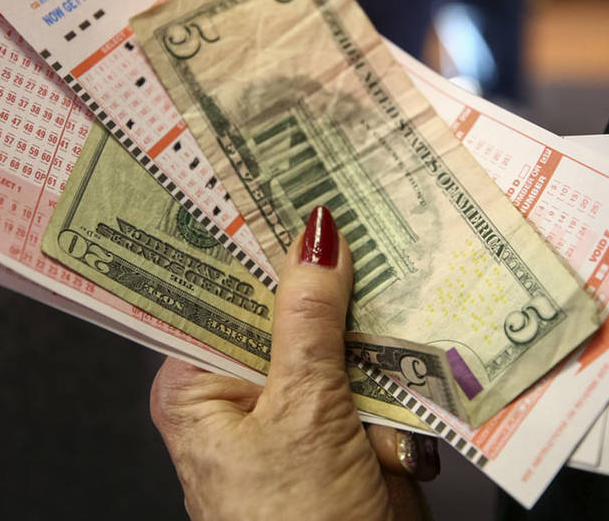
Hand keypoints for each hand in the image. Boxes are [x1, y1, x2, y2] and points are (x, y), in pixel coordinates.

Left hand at [150, 206, 438, 519]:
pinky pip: (369, 369)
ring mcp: (297, 407)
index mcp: (198, 382)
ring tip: (389, 255)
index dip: (248, 238)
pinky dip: (392, 359)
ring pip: (332, 334)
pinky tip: (410, 330)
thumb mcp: (301, 410)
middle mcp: (241, 389)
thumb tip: (313, 238)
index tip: (277, 182)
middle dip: (321, 270)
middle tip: (350, 203)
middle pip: (280, 306)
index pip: (215, 289)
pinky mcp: (345, 424)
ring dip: (365, 315)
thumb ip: (308, 319)